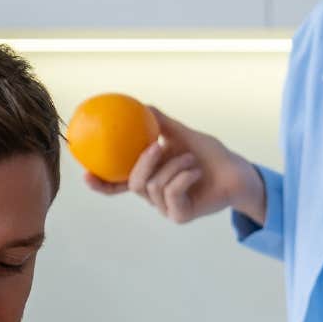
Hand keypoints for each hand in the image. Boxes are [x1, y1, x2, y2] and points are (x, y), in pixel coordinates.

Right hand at [83, 107, 264, 225]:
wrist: (236, 171)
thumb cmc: (210, 154)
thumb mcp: (182, 134)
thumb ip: (160, 123)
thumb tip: (141, 106)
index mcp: (150, 177)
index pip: (118, 184)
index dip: (100, 182)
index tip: (86, 173)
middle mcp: (154, 195)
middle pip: (134, 183)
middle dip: (143, 163)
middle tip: (156, 146)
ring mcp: (166, 207)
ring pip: (155, 186)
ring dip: (175, 166)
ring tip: (191, 159)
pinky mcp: (180, 216)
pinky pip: (171, 195)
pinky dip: (184, 178)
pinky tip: (195, 171)